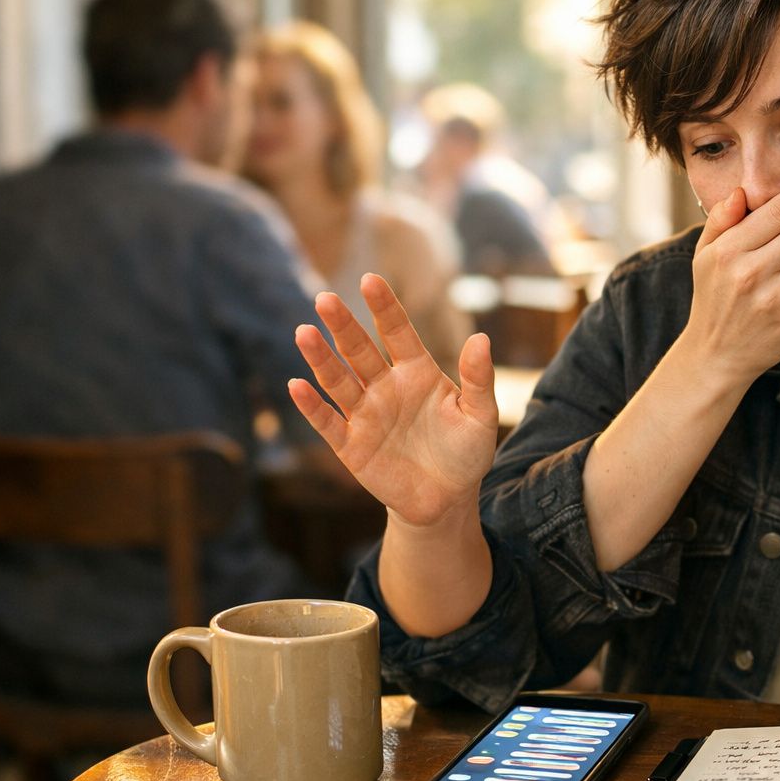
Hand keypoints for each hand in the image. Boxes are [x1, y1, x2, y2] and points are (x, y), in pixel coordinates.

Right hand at [288, 274, 499, 526]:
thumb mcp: (479, 415)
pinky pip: (328, 422)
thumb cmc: (466, 452)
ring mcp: (365, 414)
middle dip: (343, 325)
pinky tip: (297, 385)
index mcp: (417, 373)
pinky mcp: (350, 445)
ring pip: (337, 380)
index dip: (384, 308)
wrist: (447, 500)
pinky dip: (312, 405)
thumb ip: (479, 379)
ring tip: (304, 332)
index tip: (371, 280)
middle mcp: (385, 387)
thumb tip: (481, 338)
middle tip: (326, 298)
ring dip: (320, 358)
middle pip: (359, 350)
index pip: (397, 332)